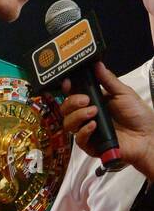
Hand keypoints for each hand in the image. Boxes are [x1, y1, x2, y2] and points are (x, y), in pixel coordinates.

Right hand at [61, 62, 153, 177]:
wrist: (146, 135)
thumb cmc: (137, 115)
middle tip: (86, 100)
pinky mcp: (91, 145)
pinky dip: (84, 131)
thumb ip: (108, 80)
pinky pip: (79, 139)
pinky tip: (93, 125)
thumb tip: (98, 65)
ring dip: (78, 115)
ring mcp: (88, 131)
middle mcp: (88, 116)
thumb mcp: (123, 92)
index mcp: (94, 102)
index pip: (73, 95)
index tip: (68, 83)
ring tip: (93, 112)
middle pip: (66, 110)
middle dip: (72, 102)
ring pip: (69, 124)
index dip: (68, 89)